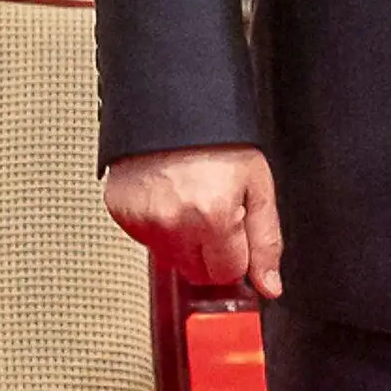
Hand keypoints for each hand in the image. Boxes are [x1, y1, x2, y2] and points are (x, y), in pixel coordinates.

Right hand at [105, 144, 283, 299]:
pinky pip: (145, 240)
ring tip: (188, 200)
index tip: (233, 229)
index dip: (236, 253)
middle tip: (213, 213)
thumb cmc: (216, 139)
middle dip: (210, 251)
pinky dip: (158, 226)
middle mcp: (174, 223)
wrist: (171, 106)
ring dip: (182, 240)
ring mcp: (143, 219)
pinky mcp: (121, 212)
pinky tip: (167, 198)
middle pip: (198, 273)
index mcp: (213, 217)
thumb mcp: (256, 185)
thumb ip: (266, 240)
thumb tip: (269, 285)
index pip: (227, 273)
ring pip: (170, 259)